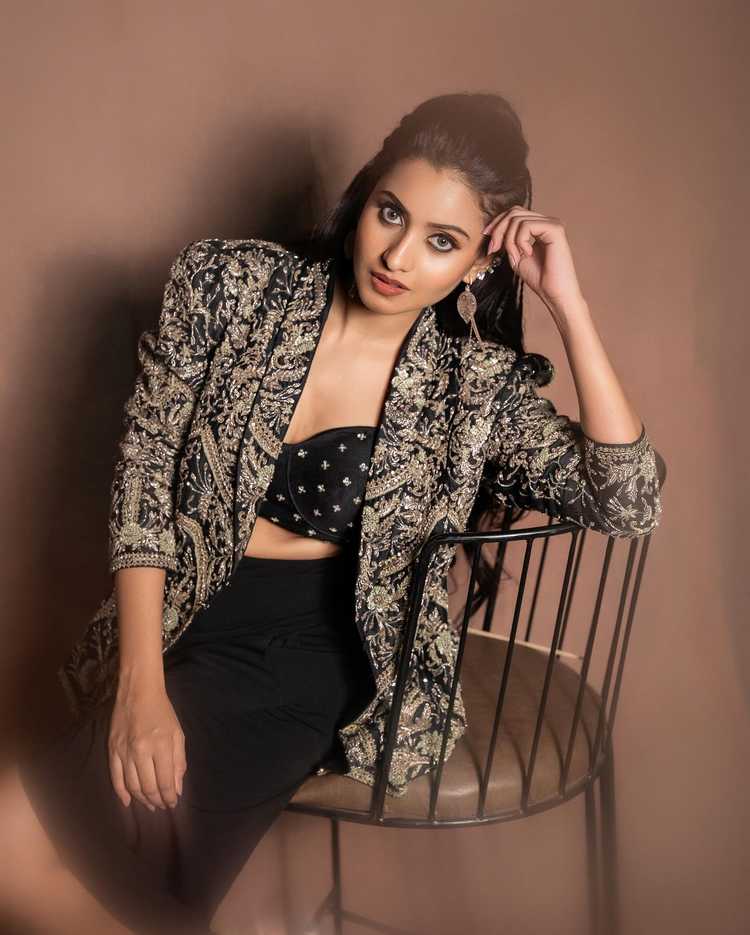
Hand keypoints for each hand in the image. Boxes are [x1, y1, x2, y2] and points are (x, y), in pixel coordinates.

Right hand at [108, 680, 185, 810]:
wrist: (138, 692)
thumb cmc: (162, 711)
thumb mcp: (178, 733)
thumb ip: (178, 761)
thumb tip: (176, 788)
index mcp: (161, 746)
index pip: (164, 782)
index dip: (169, 797)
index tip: (172, 803)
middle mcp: (141, 751)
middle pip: (148, 787)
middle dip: (157, 801)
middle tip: (163, 806)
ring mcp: (124, 752)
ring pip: (132, 786)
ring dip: (142, 799)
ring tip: (150, 805)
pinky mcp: (112, 750)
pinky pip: (115, 777)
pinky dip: (121, 793)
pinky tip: (129, 802)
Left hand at [483, 205, 586, 316]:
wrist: (553, 292)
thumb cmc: (538, 277)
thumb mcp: (515, 255)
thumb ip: (507, 240)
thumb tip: (492, 228)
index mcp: (538, 226)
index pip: (514, 213)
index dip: (497, 222)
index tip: (486, 236)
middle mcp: (546, 222)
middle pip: (514, 212)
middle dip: (498, 229)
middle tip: (494, 249)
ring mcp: (552, 224)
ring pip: (517, 219)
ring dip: (509, 240)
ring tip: (514, 257)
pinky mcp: (555, 229)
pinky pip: (527, 226)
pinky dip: (520, 241)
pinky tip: (527, 254)